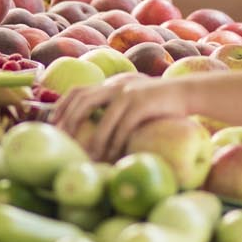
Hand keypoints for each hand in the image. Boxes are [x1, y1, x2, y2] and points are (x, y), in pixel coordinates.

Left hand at [52, 74, 191, 161]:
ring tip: (90, 157)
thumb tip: (97, 127)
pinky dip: (117, 143)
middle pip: (83, 100)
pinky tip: (113, 156)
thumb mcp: (133, 98)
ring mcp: (129, 93)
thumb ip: (115, 105)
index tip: (54, 125)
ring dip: (96, 141)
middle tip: (65, 141)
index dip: (62, 107)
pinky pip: (124, 126)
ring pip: (105, 119)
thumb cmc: (157, 102)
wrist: (187, 92)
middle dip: (70, 121)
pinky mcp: (143, 103)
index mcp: (110, 84)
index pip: (78, 91)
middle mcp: (116, 85)